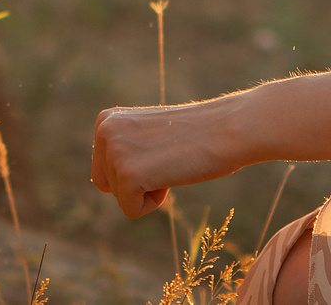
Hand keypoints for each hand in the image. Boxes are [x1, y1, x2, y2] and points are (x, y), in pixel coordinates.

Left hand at [90, 100, 246, 219]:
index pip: (104, 170)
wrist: (226, 129)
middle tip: (165, 159)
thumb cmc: (195, 134)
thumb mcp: (146, 134)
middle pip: (107, 185)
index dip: (136, 171)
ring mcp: (114, 152)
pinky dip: (154, 203)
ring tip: (171, 162)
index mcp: (106, 120)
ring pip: (120, 198)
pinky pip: (131, 210)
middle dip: (136, 184)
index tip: (159, 150)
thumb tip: (104, 179)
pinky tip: (170, 175)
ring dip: (149, 190)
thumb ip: (123, 147)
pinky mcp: (127, 174)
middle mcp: (104, 131)